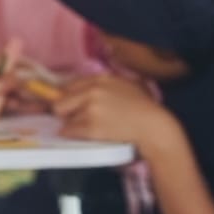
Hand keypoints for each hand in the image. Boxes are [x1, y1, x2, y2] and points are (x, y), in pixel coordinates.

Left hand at [55, 75, 171, 151]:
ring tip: (88, 127)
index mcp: (101, 78)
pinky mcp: (91, 127)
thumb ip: (107, 83)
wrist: (153, 126)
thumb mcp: (126, 84)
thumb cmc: (144, 107)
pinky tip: (86, 135)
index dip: (66, 97)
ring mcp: (91, 109)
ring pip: (65, 118)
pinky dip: (73, 135)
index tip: (67, 104)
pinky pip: (69, 132)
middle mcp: (93, 91)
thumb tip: (86, 90)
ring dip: (72, 124)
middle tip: (74, 118)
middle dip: (65, 111)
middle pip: (60, 101)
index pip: (69, 85)